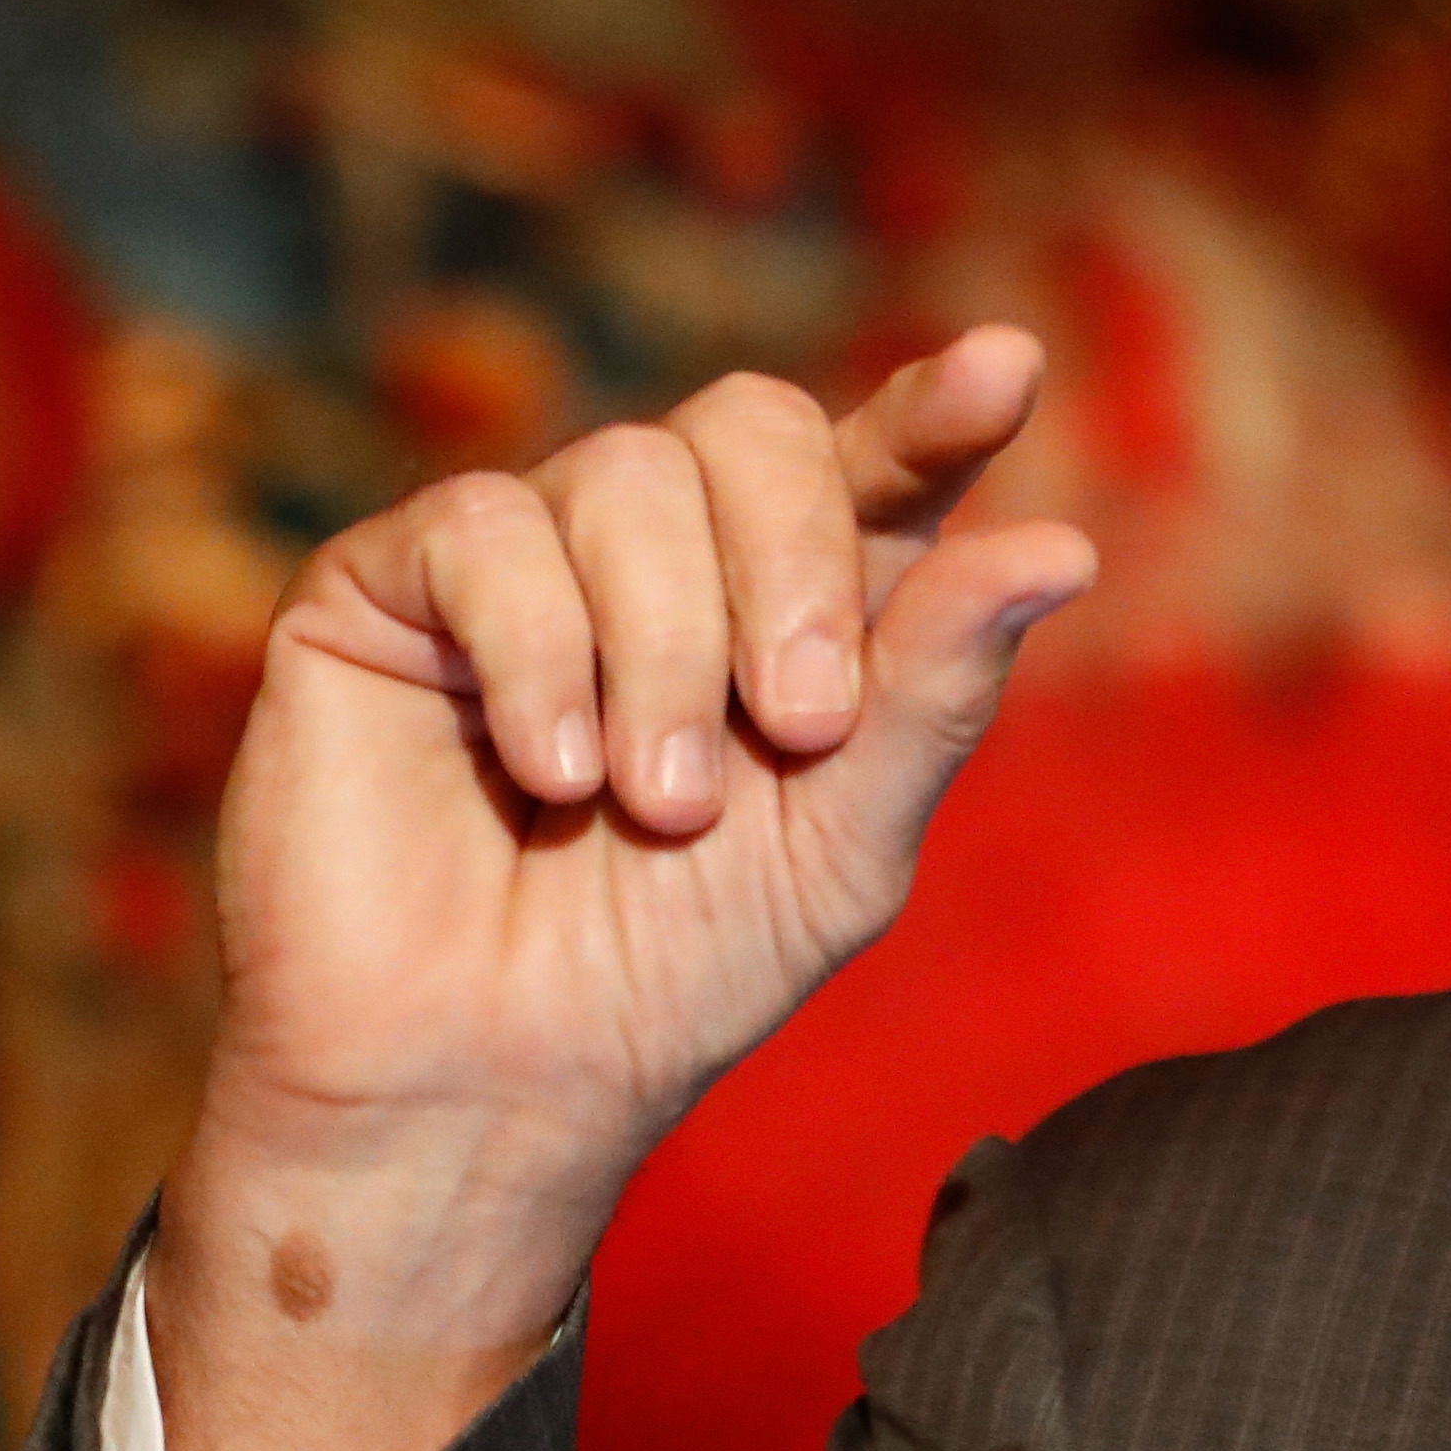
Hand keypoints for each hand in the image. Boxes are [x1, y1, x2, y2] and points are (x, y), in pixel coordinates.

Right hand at [150, 326, 1096, 1450]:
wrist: (490, 1081)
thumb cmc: (677, 973)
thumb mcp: (846, 843)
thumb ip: (937, 690)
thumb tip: (1061, 547)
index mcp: (799, 595)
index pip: (880, 460)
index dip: (939, 408)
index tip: (1004, 369)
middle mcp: (667, 546)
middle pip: (753, 425)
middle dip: (796, 568)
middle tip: (801, 724)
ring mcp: (527, 552)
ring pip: (624, 472)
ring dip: (667, 647)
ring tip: (659, 801)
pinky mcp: (389, 585)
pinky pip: (483, 530)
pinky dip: (541, 653)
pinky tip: (554, 773)